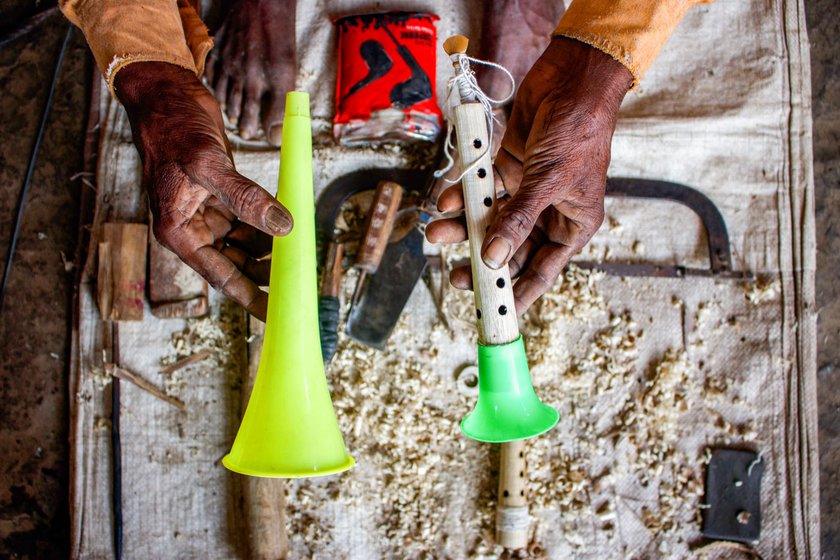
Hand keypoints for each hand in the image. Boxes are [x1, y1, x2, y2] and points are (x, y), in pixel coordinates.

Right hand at [115, 61, 291, 320]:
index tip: (274, 314)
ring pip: (245, 243)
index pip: (219, 275)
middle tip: (298, 282)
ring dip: (270, 250)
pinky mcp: (221, 196)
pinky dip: (268, 225)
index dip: (248, 296)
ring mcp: (207, 213)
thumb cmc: (174, 128)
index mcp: (178, 232)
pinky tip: (290, 229)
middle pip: (235, 264)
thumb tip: (283, 226)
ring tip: (300, 258)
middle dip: (265, 273)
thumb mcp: (209, 165)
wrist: (167, 94)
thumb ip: (246, 198)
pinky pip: (249, 220)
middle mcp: (191, 228)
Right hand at [205, 0, 295, 144]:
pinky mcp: (218, 47)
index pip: (252, 113)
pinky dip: (212, 81)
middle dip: (239, 117)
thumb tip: (276, 137)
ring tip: (230, 112)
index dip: (252, 125)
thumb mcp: (286, 73)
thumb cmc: (278, 36)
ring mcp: (225, 61)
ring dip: (226, 102)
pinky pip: (211, 70)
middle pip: (236, 102)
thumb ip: (279, 106)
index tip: (250, 135)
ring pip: (222, 88)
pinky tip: (215, 87)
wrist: (261, 2)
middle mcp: (237, 76)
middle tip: (240, 128)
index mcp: (254, 84)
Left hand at [426, 37, 631, 312]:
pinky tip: (446, 199)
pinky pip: (481, 191)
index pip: (542, 271)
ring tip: (436, 233)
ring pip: (490, 220)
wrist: (571, 79)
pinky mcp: (507, 169)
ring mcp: (525, 191)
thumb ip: (518, 220)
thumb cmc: (577, 132)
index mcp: (571, 225)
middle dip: (480, 260)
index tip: (492, 315)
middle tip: (453, 275)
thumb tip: (493, 258)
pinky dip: (463, 195)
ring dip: (464, 227)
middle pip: (510, 249)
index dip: (517, 294)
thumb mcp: (549, 182)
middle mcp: (547, 212)